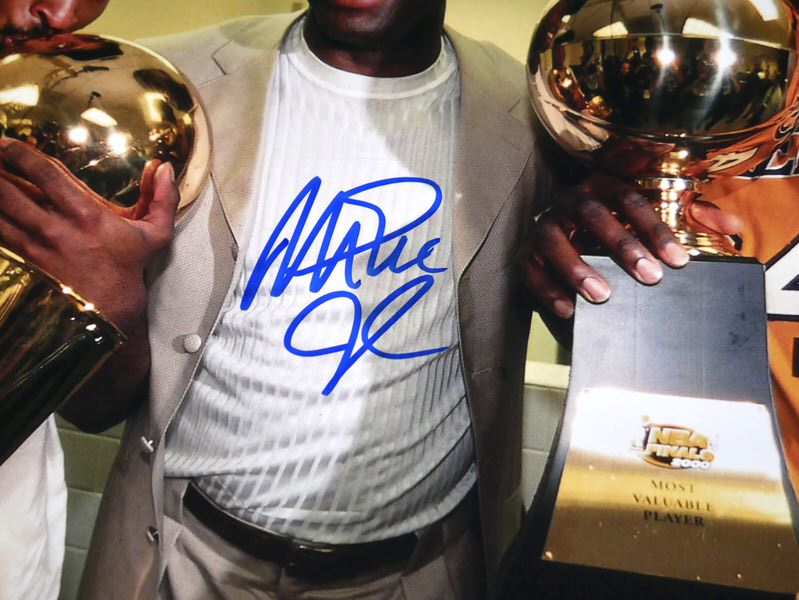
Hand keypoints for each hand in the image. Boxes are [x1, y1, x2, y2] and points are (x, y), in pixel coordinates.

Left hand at [0, 138, 178, 331]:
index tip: (6, 142)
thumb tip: (166, 168)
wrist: (109, 312)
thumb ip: (163, 198)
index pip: (46, 175)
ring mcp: (37, 246)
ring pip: (0, 210)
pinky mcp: (25, 261)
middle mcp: (56, 228)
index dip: (21, 154)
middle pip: (11, 189)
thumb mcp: (155, 234)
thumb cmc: (129, 268)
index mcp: (87, 214)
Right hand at [521, 173, 741, 318]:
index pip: (630, 200)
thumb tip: (732, 228)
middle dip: (621, 245)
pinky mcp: (524, 250)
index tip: (679, 261)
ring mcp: (543, 223)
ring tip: (602, 295)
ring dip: (577, 266)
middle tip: (649, 277)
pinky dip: (545, 287)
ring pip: (552, 238)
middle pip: (591, 213)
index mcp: (602, 184)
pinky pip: (529, 267)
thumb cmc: (616, 224)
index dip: (655, 229)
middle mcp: (569, 199)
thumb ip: (692, 217)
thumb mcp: (653, 215)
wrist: (564, 227)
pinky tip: (567, 309)